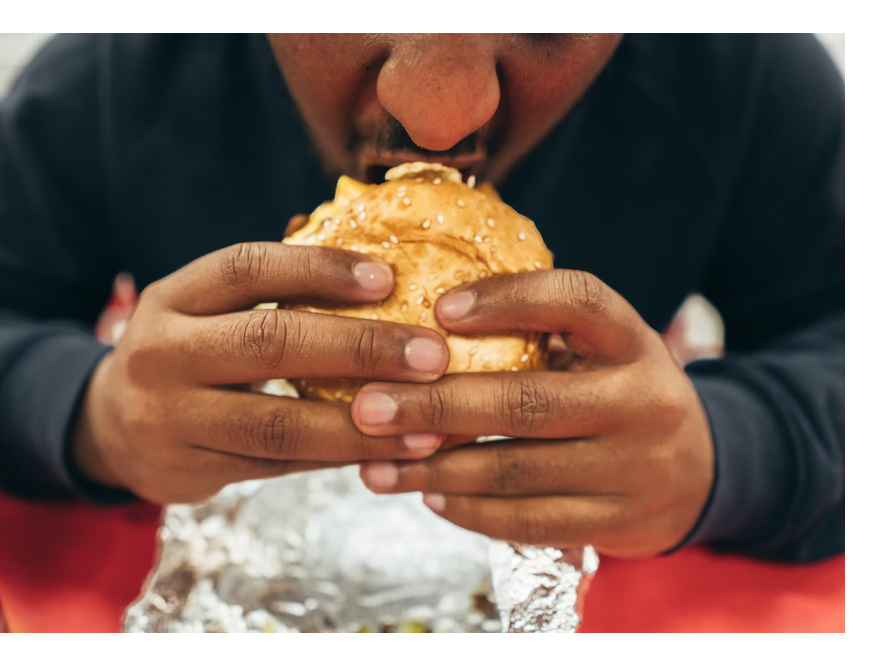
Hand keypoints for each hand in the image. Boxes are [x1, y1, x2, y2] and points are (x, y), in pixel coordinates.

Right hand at [73, 243, 449, 504]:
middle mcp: (163, 353)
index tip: (388, 278)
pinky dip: (336, 458)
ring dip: (360, 424)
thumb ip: (269, 295)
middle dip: (360, 348)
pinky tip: (386, 451)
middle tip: (433, 355)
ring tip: (426, 422)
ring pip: (277, 423)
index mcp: (173, 297)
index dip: (319, 269)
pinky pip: (278, 466)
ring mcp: (171, 418)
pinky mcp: (191, 470)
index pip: (247, 268)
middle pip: (268, 342)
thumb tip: (385, 281)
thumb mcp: (204, 309)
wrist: (109, 425)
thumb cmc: (187, 352)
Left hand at [354, 270, 713, 557]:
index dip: (508, 299)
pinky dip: (470, 510)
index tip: (438, 307)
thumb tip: (421, 327)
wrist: (701, 472)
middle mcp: (642, 401)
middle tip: (367, 407)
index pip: (577, 301)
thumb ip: (538, 336)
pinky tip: (429, 495)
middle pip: (527, 401)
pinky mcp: (620, 523)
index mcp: (633, 341)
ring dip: (436, 470)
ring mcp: (635, 468)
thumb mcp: (600, 351)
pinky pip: (529, 521)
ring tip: (375, 465)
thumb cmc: (618, 394)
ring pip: (517, 470)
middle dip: (436, 405)